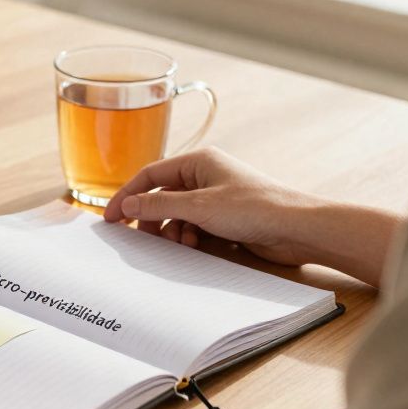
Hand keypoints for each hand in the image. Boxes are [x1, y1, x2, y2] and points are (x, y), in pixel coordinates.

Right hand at [104, 147, 403, 285]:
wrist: (297, 228)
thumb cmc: (256, 208)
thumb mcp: (199, 206)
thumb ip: (159, 206)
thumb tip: (128, 206)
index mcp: (198, 162)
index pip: (150, 175)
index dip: (127, 195)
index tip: (110, 217)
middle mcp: (205, 176)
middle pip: (162, 196)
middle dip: (150, 217)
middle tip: (139, 238)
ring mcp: (216, 198)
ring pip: (177, 214)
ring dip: (172, 230)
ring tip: (178, 243)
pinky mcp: (226, 219)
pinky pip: (194, 227)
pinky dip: (188, 237)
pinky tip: (193, 247)